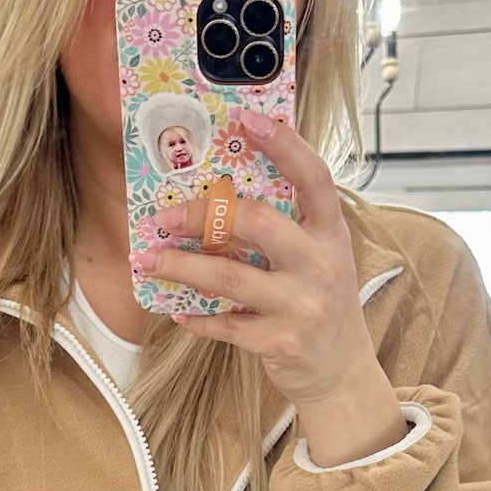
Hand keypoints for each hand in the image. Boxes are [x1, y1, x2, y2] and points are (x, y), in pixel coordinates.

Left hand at [132, 111, 381, 410]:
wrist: (344, 373)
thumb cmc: (321, 303)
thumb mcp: (319, 258)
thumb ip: (287, 227)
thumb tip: (220, 195)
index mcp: (331, 233)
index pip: (314, 176)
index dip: (283, 143)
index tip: (246, 117)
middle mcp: (321, 264)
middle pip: (257, 222)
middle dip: (202, 214)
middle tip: (164, 216)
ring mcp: (302, 305)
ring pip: (228, 276)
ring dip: (180, 265)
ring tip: (147, 258)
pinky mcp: (281, 342)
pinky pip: (224, 324)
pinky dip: (196, 318)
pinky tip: (177, 311)